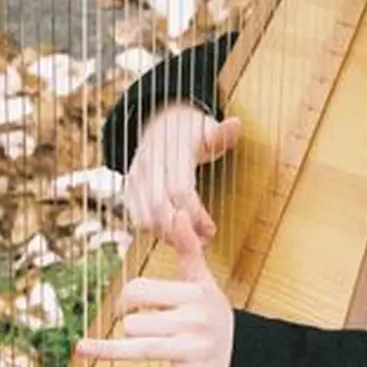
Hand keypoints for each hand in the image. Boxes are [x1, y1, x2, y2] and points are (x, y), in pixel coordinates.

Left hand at [76, 210, 234, 366]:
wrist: (240, 355)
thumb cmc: (210, 312)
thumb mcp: (202, 280)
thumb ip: (188, 248)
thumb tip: (178, 211)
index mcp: (194, 294)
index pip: (140, 291)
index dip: (124, 299)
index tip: (123, 308)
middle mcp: (196, 322)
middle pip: (137, 324)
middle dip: (127, 327)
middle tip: (130, 329)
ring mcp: (196, 352)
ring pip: (142, 351)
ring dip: (110, 351)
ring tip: (85, 349)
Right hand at [125, 103, 241, 242]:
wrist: (160, 123)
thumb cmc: (191, 131)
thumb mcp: (208, 129)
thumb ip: (222, 134)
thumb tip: (236, 124)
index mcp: (170, 152)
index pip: (179, 189)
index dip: (196, 214)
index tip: (211, 230)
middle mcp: (148, 166)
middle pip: (159, 207)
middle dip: (181, 230)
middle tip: (202, 242)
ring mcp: (136, 179)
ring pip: (144, 217)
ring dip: (167, 235)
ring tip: (191, 241)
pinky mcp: (129, 190)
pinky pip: (136, 218)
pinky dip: (155, 231)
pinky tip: (175, 236)